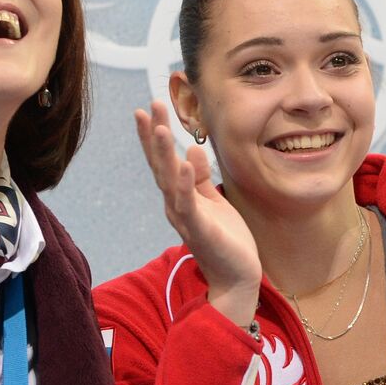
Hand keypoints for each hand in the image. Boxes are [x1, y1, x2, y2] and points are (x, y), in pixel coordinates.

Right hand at [134, 101, 261, 326]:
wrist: (237, 277)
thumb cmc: (225, 240)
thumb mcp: (213, 202)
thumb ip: (199, 179)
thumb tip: (192, 151)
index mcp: (179, 197)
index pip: (164, 161)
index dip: (155, 136)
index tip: (149, 109)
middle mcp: (175, 205)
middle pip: (160, 165)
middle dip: (154, 136)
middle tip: (148, 107)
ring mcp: (185, 218)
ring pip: (169, 181)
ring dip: (163, 155)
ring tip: (160, 127)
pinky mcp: (200, 230)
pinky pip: (189, 204)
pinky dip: (184, 184)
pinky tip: (181, 164)